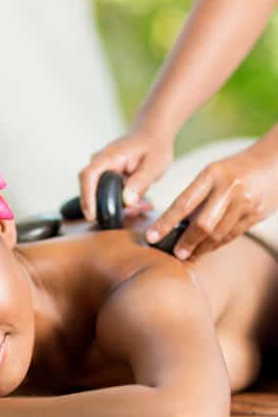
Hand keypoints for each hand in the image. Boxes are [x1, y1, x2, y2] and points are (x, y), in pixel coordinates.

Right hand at [79, 129, 173, 221]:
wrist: (153, 132)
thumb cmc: (155, 145)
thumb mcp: (154, 165)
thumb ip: (140, 183)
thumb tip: (127, 202)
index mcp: (109, 156)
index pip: (88, 176)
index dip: (86, 197)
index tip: (91, 215)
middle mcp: (100, 162)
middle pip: (92, 190)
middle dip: (109, 207)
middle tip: (133, 213)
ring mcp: (103, 169)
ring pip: (102, 194)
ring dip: (120, 205)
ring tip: (144, 206)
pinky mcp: (108, 176)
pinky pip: (110, 193)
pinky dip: (124, 201)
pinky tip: (141, 203)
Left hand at [146, 147, 277, 259]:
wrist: (275, 162)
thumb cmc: (234, 170)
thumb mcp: (213, 174)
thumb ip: (196, 196)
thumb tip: (173, 225)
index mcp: (211, 174)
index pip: (183, 203)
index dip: (165, 223)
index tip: (151, 237)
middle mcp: (228, 188)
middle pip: (202, 224)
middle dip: (186, 242)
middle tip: (175, 253)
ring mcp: (244, 202)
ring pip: (218, 234)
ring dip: (201, 248)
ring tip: (189, 255)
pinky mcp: (256, 214)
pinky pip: (232, 235)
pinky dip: (216, 245)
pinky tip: (206, 249)